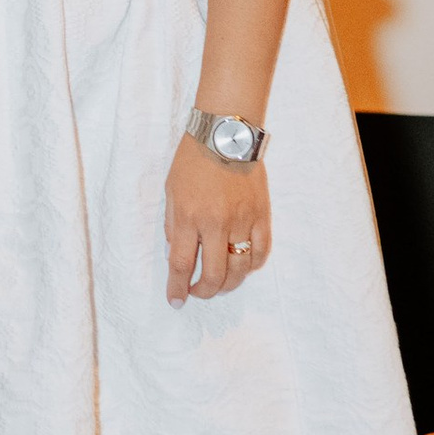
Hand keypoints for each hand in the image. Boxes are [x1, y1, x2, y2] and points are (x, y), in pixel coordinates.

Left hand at [166, 140, 270, 303]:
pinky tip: (242, 265)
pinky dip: (251, 265)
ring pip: (240, 270)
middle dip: (203, 292)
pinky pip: (260, 252)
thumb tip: (176, 252)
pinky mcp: (262, 216)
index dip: (177, 288)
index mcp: (188, 216)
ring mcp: (242, 221)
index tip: (175, 301)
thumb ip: (173, 224)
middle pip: (213, 275)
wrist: (226, 133)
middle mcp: (215, 223)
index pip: (181, 264)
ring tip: (219, 284)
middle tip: (197, 293)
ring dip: (228, 284)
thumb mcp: (170, 190)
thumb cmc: (193, 159)